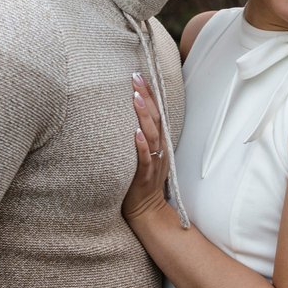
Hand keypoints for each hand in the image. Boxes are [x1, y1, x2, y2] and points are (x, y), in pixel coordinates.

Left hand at [122, 73, 170, 225]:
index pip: (156, 112)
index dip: (150, 94)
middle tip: (136, 77)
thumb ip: (141, 137)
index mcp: (159, 142)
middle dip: (146, 96)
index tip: (141, 76)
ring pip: (151, 134)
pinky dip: (142, 146)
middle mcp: (159, 148)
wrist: (147, 211)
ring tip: (135, 98)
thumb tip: (128, 117)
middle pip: (155, 118)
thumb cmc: (141, 182)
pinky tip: (136, 134)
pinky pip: (146, 158)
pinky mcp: (145, 175)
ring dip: (144, 115)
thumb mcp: (144, 155)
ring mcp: (154, 161)